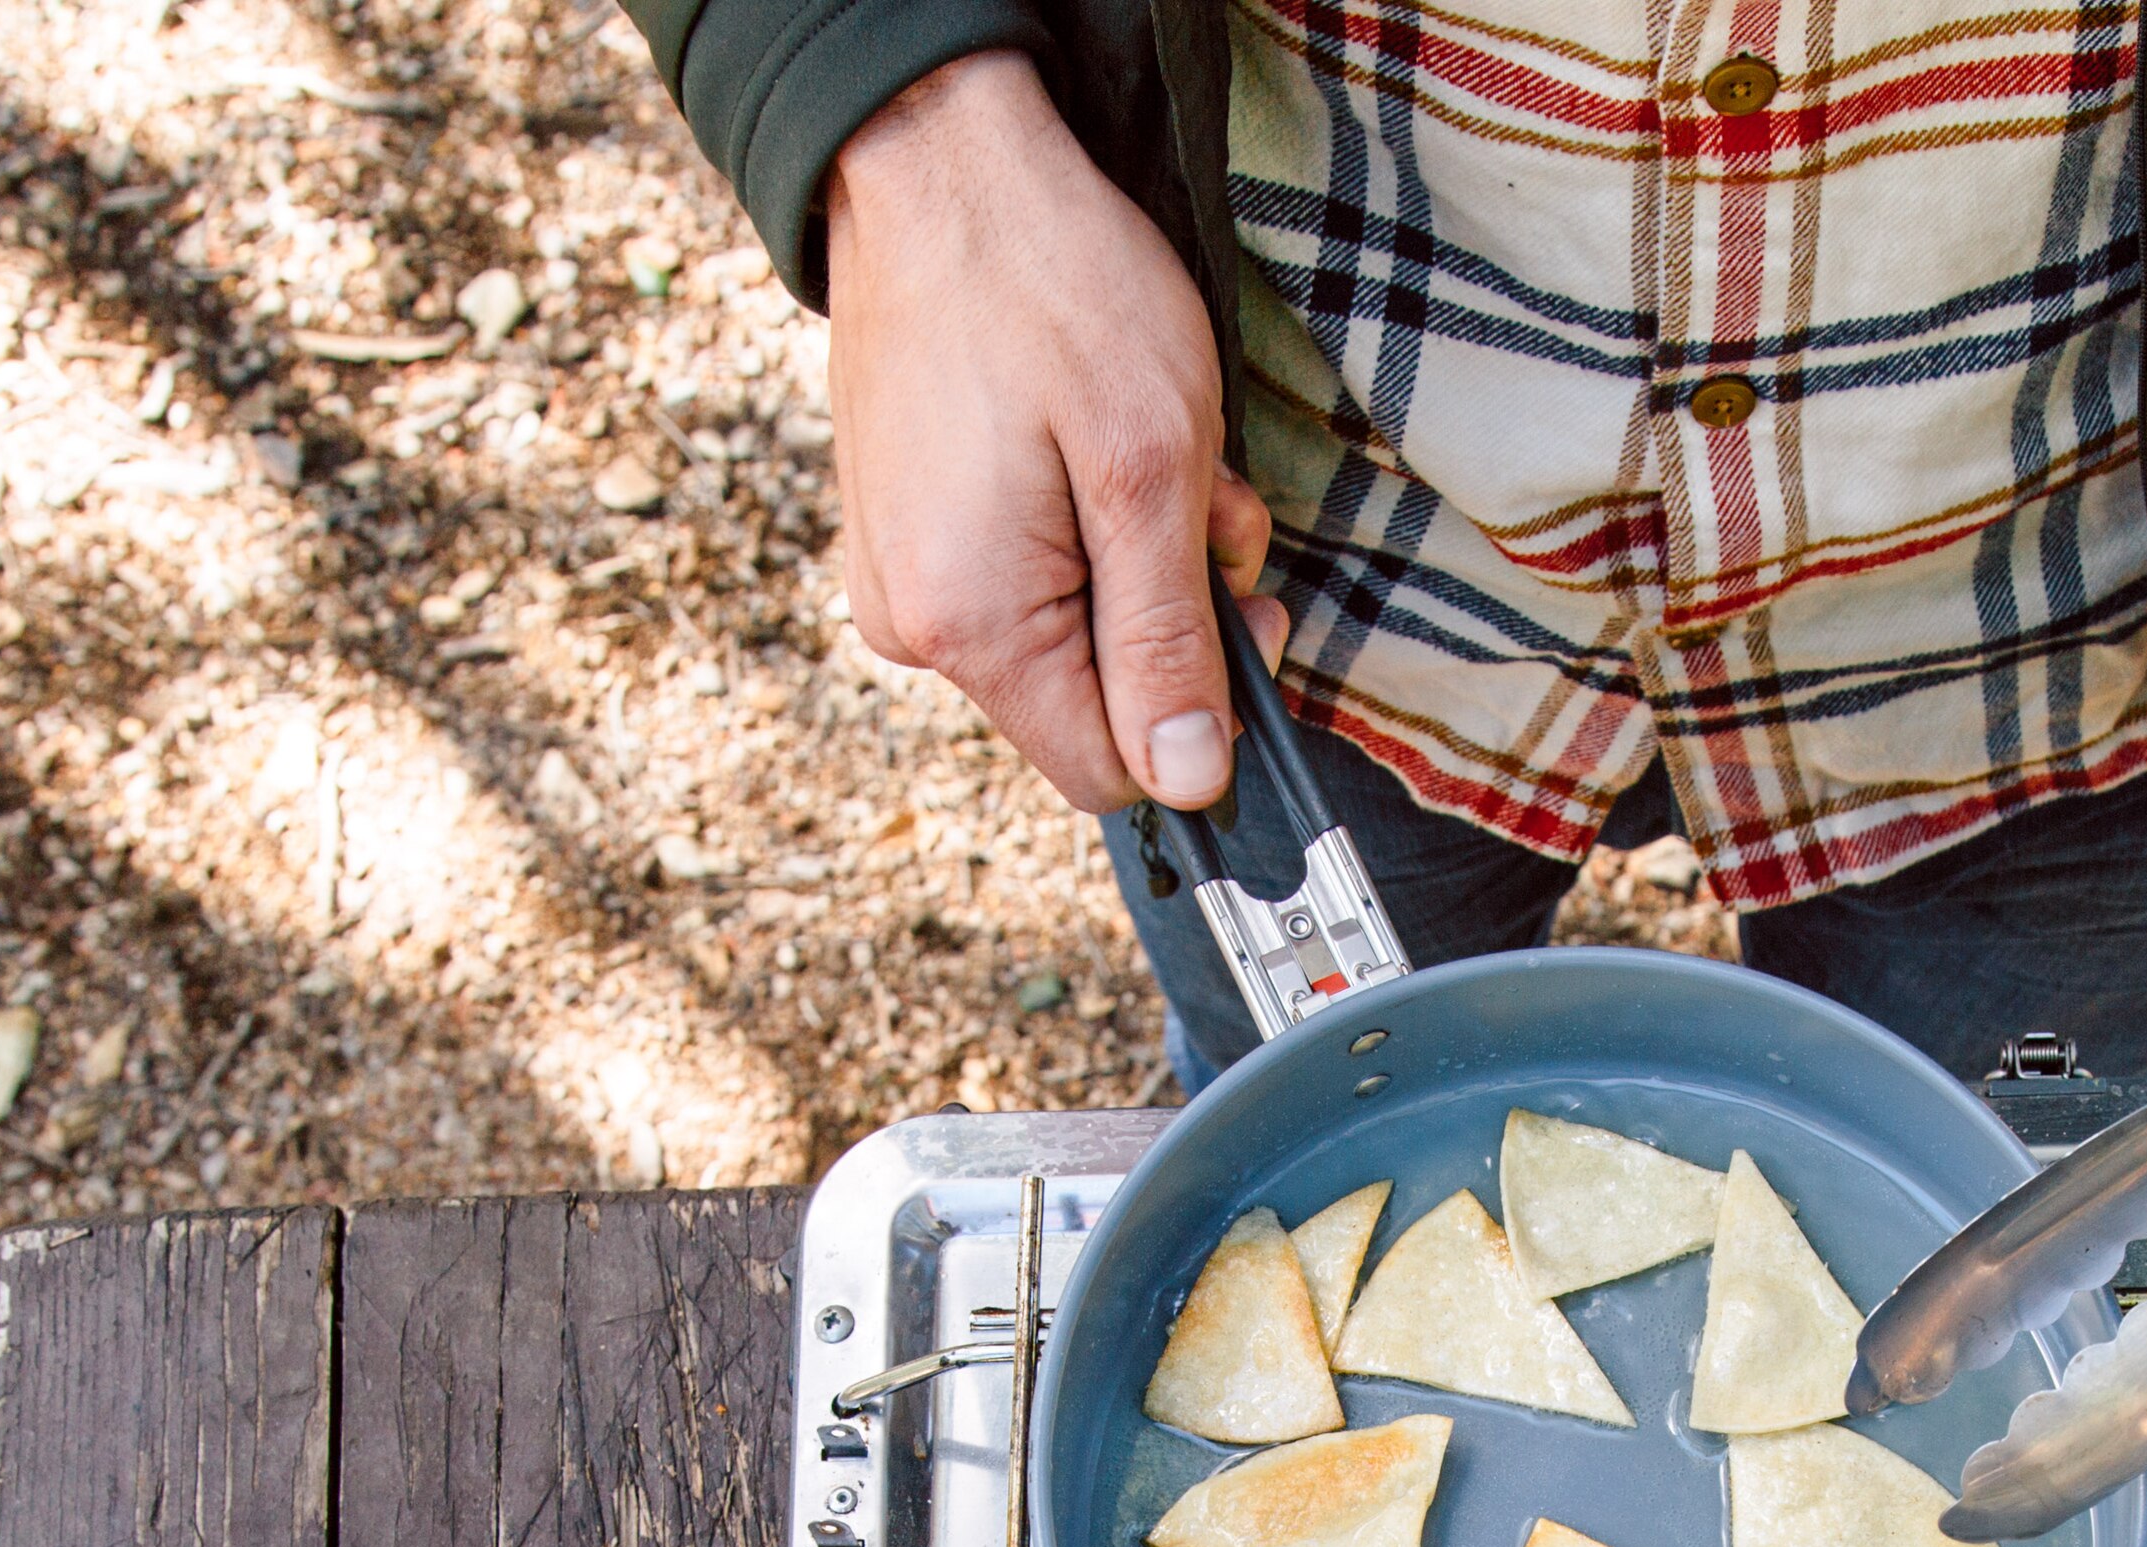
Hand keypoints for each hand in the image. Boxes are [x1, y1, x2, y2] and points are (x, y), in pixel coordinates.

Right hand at [821, 52, 1272, 814]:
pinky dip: (1085, 525)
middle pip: (1090, 702)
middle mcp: (915, 624)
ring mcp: (900, 576)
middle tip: (1209, 502)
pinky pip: (1022, 578)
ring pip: (1068, 634)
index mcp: (972, 626)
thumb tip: (1188, 785)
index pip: (1111, 775)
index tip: (1246, 609)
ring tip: (1156, 449)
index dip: (1200, 715)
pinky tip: (1096, 442)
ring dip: (1140, 560)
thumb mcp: (1151, 467)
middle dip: (1174, 615)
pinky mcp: (904, 531)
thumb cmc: (1051, 288)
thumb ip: (1168, 640)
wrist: (935, 162)